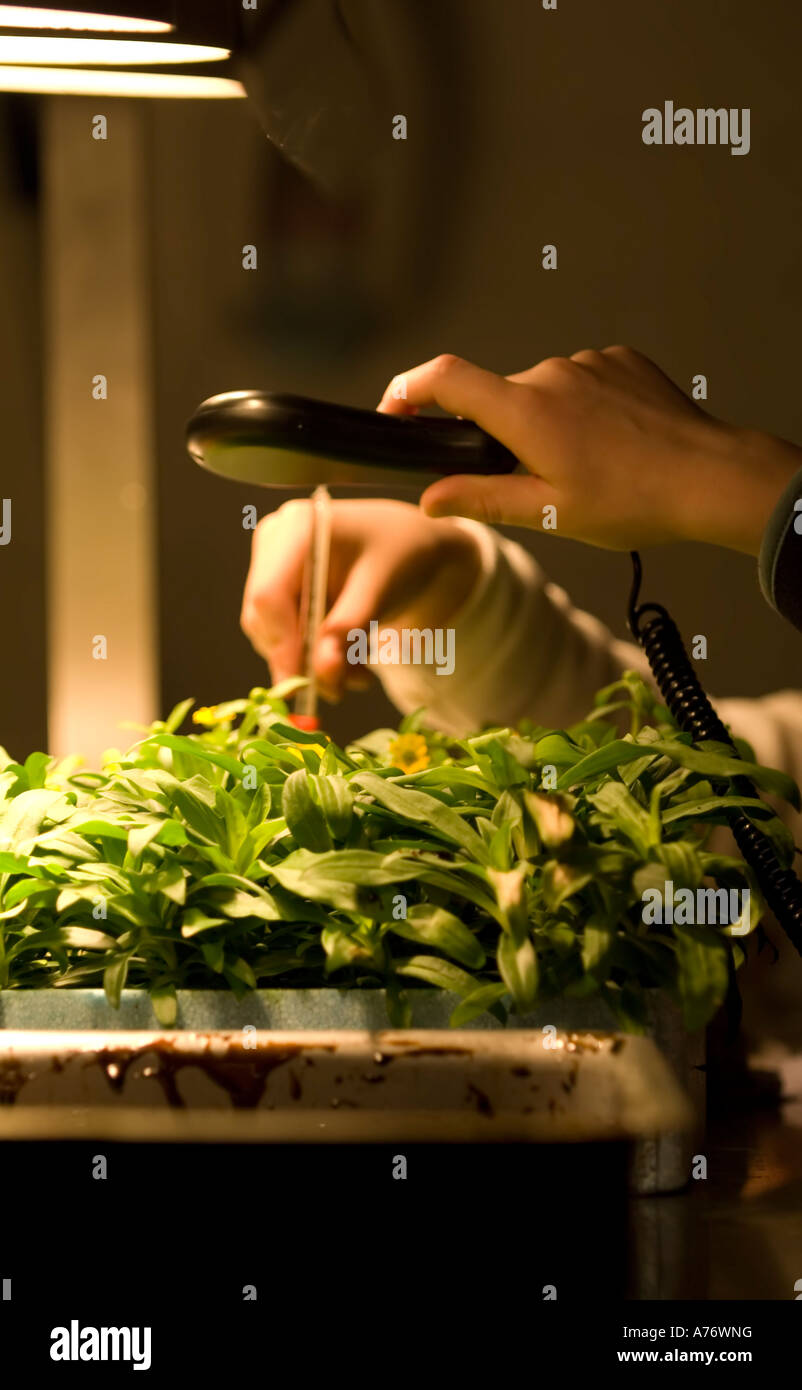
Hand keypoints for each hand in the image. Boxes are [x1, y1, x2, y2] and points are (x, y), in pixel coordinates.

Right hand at [240, 498, 480, 700]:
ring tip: (359, 675)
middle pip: (265, 618)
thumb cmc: (404, 555)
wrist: (416, 547)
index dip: (282, 645)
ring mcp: (274, 566)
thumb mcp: (382, 589)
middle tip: (342, 689)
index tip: (304, 687)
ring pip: (273, 634)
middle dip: (301, 660)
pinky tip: (351, 664)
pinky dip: (316, 657)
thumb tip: (322, 675)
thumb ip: (349, 630)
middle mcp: (276, 543)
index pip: (269, 595)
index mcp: (298, 528)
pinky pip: (285, 636)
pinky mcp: (281, 591)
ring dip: (314, 664)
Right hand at [378, 348, 801, 554]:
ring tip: (587, 470)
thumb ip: (481, 500)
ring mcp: (589, 362)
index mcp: (525, 410)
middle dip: (502, 436)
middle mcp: (551, 374)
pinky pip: (581, 383)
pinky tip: (611, 446)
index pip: (444, 379)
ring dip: (547, 426)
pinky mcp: (620, 360)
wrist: (710, 477)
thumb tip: (430, 500)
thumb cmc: (631, 501)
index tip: (395, 413)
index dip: (407, 390)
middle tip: (534, 483)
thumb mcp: (546, 512)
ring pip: (542, 393)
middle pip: (498, 397)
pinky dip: (582, 412)